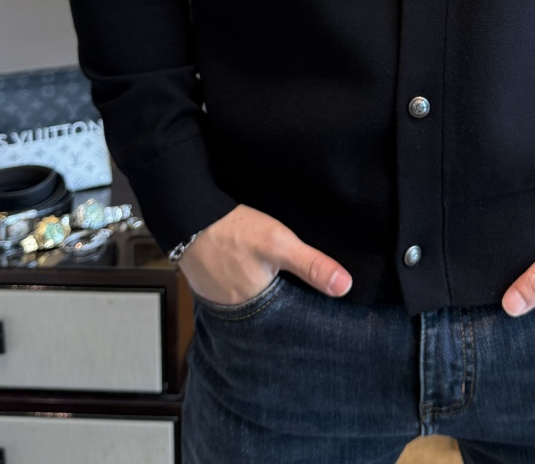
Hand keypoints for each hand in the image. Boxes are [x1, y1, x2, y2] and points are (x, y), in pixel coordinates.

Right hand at [176, 204, 352, 304]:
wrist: (189, 216)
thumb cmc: (233, 231)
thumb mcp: (279, 244)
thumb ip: (312, 265)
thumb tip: (345, 286)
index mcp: (257, 310)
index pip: (291, 319)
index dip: (306, 309)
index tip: (325, 303)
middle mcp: (238, 313)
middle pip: (274, 311)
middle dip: (289, 300)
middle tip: (302, 283)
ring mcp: (222, 300)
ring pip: (257, 300)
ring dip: (269, 291)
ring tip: (283, 276)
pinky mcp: (214, 285)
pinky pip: (240, 289)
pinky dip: (251, 281)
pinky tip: (259, 268)